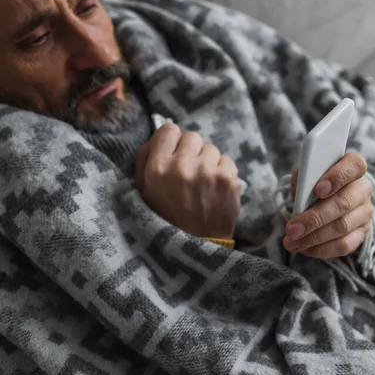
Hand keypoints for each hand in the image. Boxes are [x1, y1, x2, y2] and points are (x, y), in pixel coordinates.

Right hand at [135, 124, 240, 239]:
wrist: (197, 244)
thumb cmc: (167, 216)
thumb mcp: (144, 190)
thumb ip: (146, 158)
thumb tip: (160, 133)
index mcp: (157, 168)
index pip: (169, 130)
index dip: (172, 142)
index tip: (175, 154)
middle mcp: (182, 166)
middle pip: (192, 137)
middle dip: (191, 152)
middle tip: (190, 173)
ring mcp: (208, 171)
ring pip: (210, 149)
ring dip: (207, 162)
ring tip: (203, 185)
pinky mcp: (229, 178)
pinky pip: (226, 160)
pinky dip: (222, 172)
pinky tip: (215, 189)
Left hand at [284, 153, 372, 258]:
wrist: (326, 201)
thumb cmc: (315, 184)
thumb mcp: (308, 175)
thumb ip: (304, 177)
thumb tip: (300, 190)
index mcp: (353, 167)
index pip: (354, 166)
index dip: (337, 177)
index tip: (317, 190)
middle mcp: (363, 189)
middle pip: (343, 203)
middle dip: (315, 218)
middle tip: (292, 229)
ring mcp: (365, 212)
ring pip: (342, 227)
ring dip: (313, 238)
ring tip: (291, 242)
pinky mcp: (362, 233)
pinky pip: (345, 245)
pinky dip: (322, 249)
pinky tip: (305, 249)